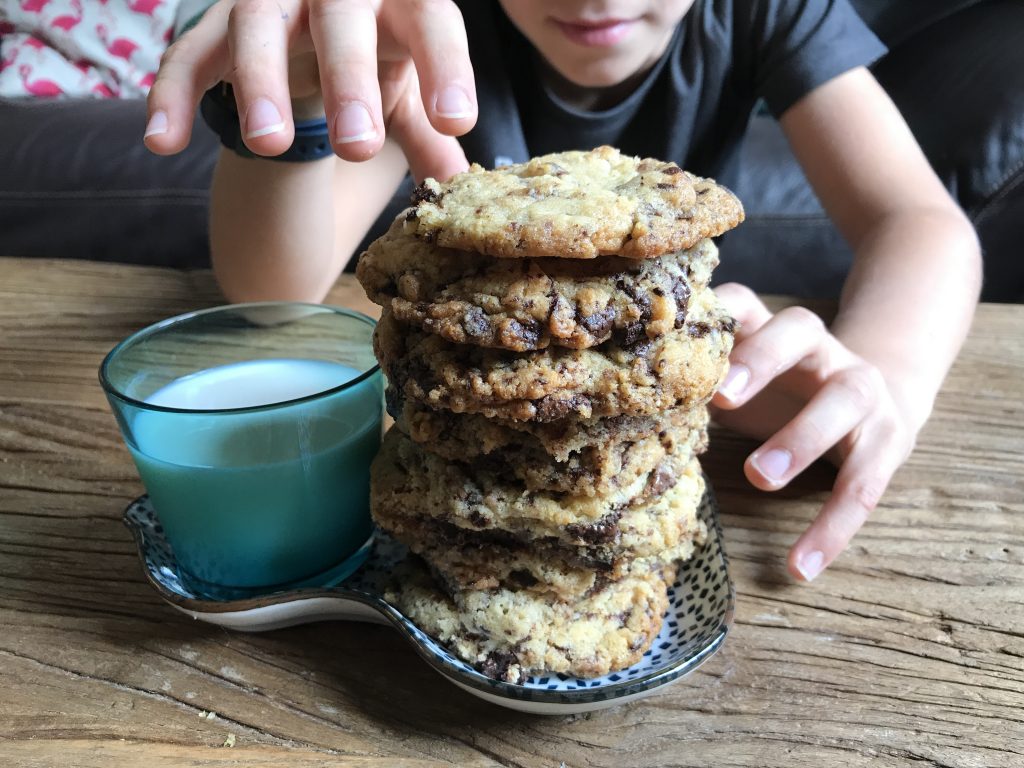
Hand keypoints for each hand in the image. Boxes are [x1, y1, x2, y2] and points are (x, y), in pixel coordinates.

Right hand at [144, 0, 474, 181]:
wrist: (317, 18)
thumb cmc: (374, 51)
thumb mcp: (407, 91)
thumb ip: (428, 134)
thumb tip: (457, 183)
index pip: (431, 21)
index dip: (445, 68)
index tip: (455, 121)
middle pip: (341, 17)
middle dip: (349, 78)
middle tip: (358, 147)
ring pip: (257, 22)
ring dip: (260, 80)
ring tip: (268, 144)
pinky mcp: (217, 25)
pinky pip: (189, 52)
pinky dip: (173, 93)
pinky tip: (164, 142)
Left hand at [710, 284, 917, 581]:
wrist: (881, 398)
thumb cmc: (784, 389)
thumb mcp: (744, 377)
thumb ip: (698, 382)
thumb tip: (621, 408)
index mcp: (775, 329)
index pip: (745, 302)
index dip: (719, 313)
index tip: (681, 336)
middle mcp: (822, 348)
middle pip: (800, 331)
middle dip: (762, 359)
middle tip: (721, 397)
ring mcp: (862, 389)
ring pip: (843, 401)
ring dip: (802, 437)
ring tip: (759, 476)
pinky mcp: (889, 440)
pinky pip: (864, 484)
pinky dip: (832, 529)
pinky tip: (800, 567)